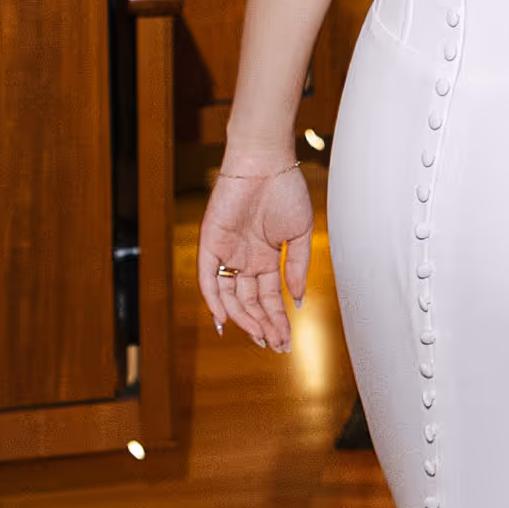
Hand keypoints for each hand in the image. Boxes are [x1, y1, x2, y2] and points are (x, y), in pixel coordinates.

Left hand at [200, 150, 314, 351]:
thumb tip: (297, 300)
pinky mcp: (211, 243)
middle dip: (264, 325)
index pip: (269, 297)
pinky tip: (226, 319)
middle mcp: (245, 259)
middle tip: (275, 345)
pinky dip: (215, 299)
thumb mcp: (299, 234)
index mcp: (265, 257)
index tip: (287, 340)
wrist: (265, 162)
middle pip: (251, 302)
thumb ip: (297, 268)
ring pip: (231, 296)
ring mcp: (227, 252)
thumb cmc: (285, 190)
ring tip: (260, 336)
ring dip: (245, 318)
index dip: (278, 320)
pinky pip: (209, 278)